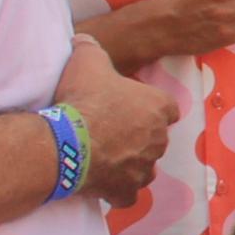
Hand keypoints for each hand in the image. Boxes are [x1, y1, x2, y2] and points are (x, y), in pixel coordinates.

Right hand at [53, 41, 177, 206]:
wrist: (67, 142)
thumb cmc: (83, 98)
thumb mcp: (87, 60)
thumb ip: (90, 47)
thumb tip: (83, 40)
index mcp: (159, 107)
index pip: (168, 108)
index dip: (150, 107)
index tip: (131, 107)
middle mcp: (159, 139)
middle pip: (155, 138)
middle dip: (137, 136)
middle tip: (109, 132)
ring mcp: (144, 168)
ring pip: (145, 167)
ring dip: (130, 164)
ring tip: (105, 158)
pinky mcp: (126, 190)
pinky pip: (128, 195)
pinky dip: (118, 192)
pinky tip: (102, 186)